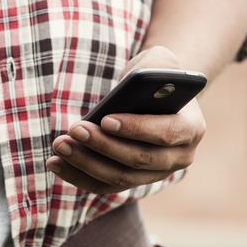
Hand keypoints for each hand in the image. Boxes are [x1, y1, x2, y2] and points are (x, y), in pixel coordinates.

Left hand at [47, 46, 206, 194]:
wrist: (154, 97)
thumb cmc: (155, 75)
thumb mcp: (160, 61)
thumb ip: (157, 65)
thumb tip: (135, 84)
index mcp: (192, 128)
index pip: (165, 133)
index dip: (136, 129)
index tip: (105, 119)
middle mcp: (178, 158)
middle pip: (139, 160)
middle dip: (103, 145)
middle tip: (74, 129)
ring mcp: (155, 174)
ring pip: (119, 178)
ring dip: (86, 163)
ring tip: (60, 145)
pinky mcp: (131, 181)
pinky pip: (103, 185)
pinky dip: (78, 176)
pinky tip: (54, 162)